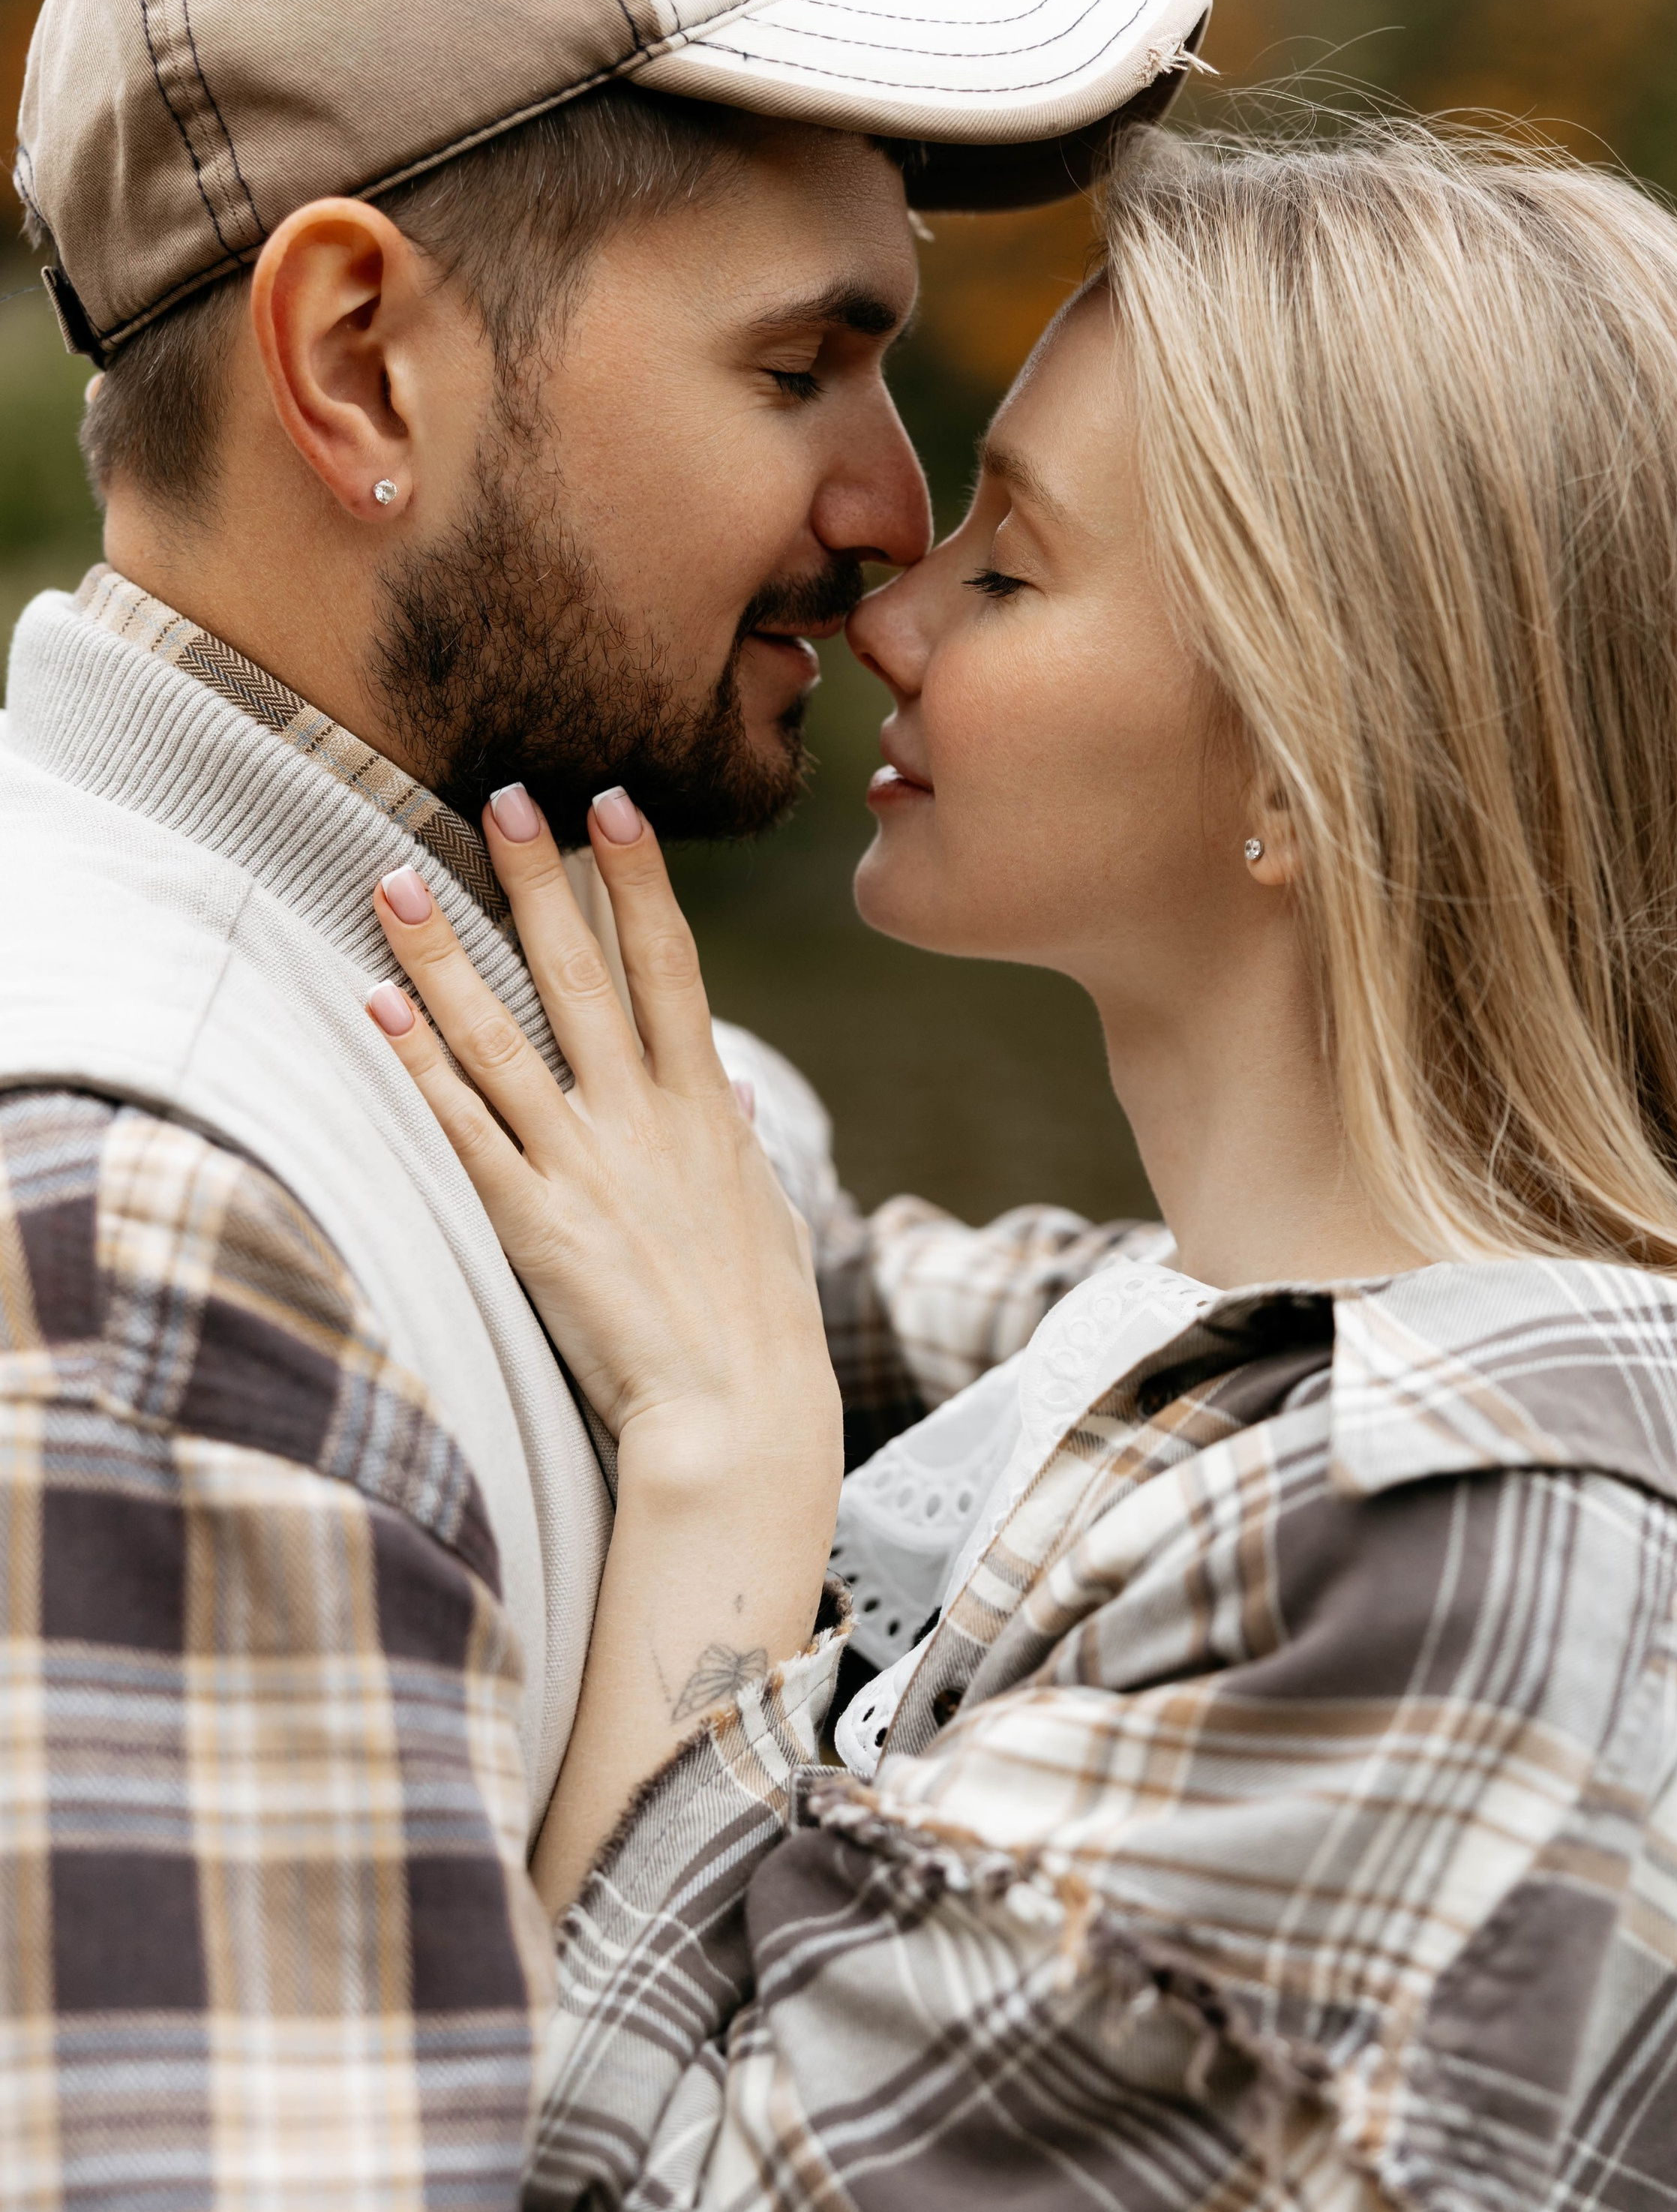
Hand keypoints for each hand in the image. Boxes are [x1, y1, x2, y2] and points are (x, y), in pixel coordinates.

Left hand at [367, 785, 836, 1471]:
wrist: (739, 1417)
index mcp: (703, 1111)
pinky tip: (377, 1008)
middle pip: (585, 976)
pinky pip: (465, 1130)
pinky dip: (419, 1066)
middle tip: (505, 795)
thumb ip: (737, 1136)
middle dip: (543, 881)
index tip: (613, 805)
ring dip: (445, 953)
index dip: (640, 882)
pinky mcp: (535, 1226)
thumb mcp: (764, 1213)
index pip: (670, 968)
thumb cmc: (759, 1325)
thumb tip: (723, 1076)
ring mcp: (587, 1169)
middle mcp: (645, 1121)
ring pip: (504, 1038)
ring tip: (397, 878)